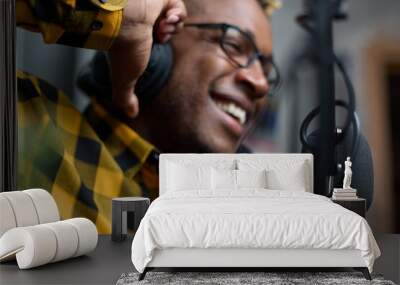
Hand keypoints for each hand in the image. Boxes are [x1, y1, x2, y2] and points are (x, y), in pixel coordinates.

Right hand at [108, 0, 186, 117]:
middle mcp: (144, 21)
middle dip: (167, 35)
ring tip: (162, 25)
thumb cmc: (123, 49)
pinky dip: (177, 14)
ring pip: (175, 19)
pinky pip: (178, 6)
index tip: (155, 44)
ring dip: (172, 26)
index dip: (159, 45)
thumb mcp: (125, 80)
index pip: (155, 42)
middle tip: (160, 36)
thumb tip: (131, 115)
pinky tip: (166, 16)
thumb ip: (126, 97)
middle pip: (168, 30)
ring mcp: (152, 7)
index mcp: (136, 37)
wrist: (123, 18)